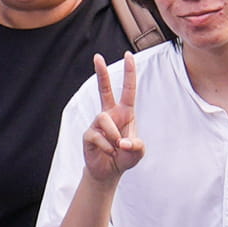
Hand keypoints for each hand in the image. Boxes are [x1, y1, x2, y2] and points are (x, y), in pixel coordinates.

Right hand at [78, 54, 145, 185]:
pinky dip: (107, 147)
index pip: (128, 89)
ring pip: (103, 119)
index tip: (128, 55)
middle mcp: (110, 114)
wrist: (108, 171)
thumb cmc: (126, 157)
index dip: (129, 72)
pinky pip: (97, 136)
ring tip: (117, 147)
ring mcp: (97, 123)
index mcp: (125, 113)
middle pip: (104, 89)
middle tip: (97, 56)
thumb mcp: (138, 152)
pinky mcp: (88, 134)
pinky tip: (109, 153)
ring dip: (114, 135)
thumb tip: (123, 142)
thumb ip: (137, 146)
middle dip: (101, 73)